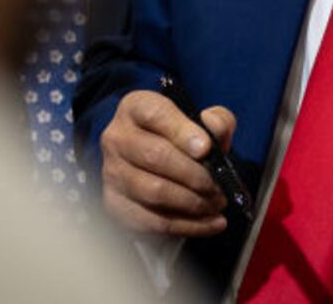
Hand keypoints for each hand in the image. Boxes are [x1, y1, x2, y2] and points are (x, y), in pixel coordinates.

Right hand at [99, 90, 237, 236]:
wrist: (156, 161)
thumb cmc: (180, 138)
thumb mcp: (201, 120)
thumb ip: (215, 121)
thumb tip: (214, 133)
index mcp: (136, 107)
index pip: (155, 114)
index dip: (182, 131)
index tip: (206, 148)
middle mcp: (117, 137)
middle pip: (155, 156)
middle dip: (195, 175)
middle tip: (220, 186)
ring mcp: (112, 173)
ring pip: (153, 191)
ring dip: (192, 202)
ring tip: (217, 203)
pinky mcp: (115, 204)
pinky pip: (152, 220)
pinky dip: (187, 225)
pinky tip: (211, 222)